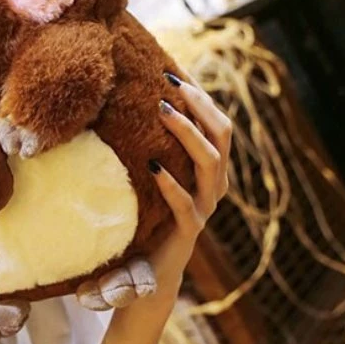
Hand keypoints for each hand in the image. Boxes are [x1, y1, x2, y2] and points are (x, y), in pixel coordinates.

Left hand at [147, 72, 231, 301]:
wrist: (141, 274)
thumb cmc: (141, 219)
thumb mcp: (145, 178)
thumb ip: (145, 148)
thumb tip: (121, 105)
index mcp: (208, 170)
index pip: (216, 123)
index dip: (201, 96)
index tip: (175, 69)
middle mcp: (213, 186)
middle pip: (223, 135)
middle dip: (200, 105)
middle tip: (172, 84)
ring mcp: (203, 209)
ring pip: (211, 164)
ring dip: (188, 134)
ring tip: (163, 111)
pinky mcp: (186, 231)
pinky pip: (186, 204)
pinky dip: (171, 184)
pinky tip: (152, 167)